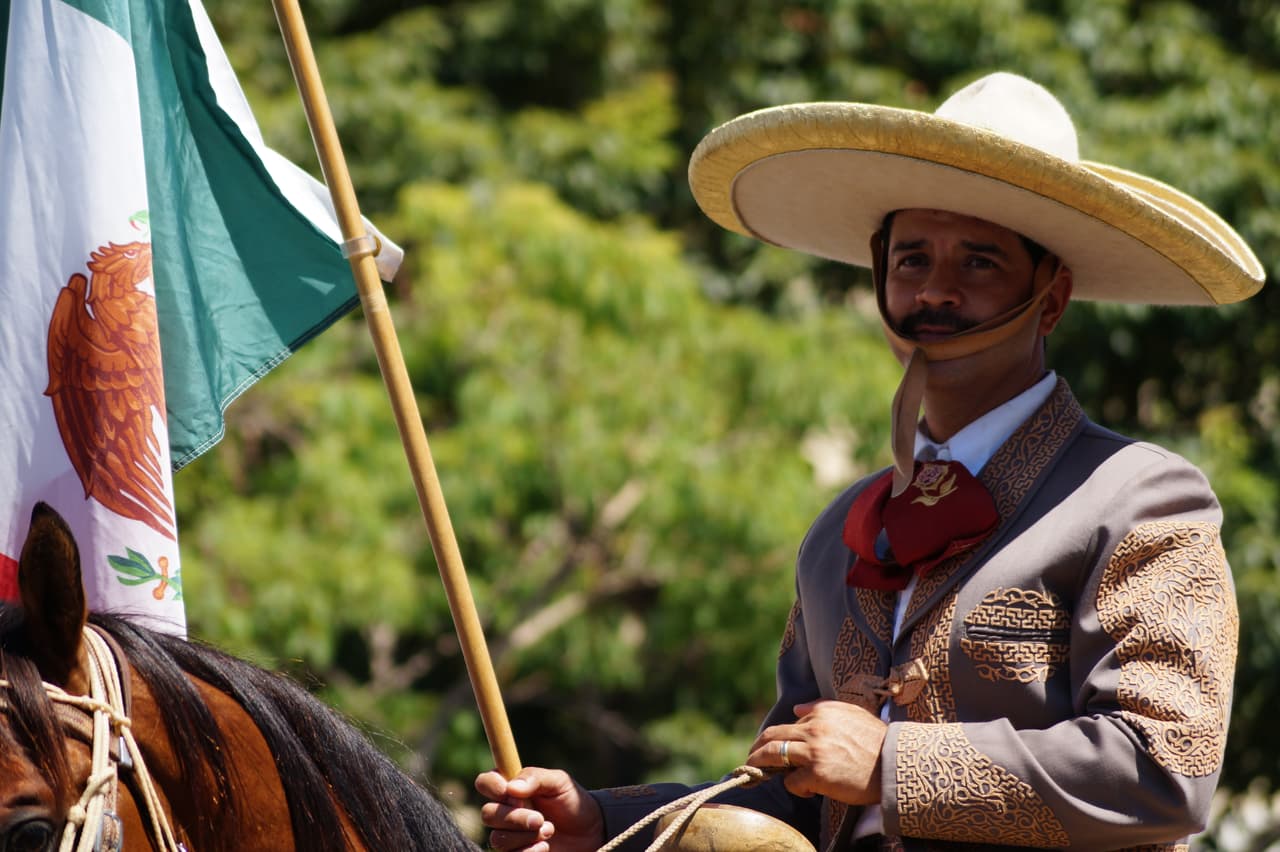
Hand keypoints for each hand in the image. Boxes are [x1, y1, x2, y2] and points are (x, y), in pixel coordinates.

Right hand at [475, 766, 604, 851]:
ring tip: (549, 830)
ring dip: (524, 836)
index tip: (509, 792)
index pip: (485, 783)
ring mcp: (509, 834)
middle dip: (514, 818)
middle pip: (488, 814)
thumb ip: (535, 778)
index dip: (492, 787)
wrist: (590, 831)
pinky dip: (528, 851)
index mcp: (511, 788)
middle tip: (540, 819)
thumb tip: (511, 787)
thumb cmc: (572, 801)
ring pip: (497, 838)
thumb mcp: (559, 782)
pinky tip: (545, 847)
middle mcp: (505, 811)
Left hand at [746, 699, 886, 805]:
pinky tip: (805, 790)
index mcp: (821, 712)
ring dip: (761, 764)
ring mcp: (814, 751)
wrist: (895, 765)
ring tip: (757, 772)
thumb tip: (797, 709)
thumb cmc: (875, 741)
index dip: (778, 737)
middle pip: (773, 735)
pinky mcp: (817, 774)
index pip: (789, 724)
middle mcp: (814, 728)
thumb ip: (822, 708)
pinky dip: (793, 787)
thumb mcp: (851, 713)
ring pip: (774, 754)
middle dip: (757, 748)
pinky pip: (791, 781)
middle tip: (751, 758)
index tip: (773, 747)